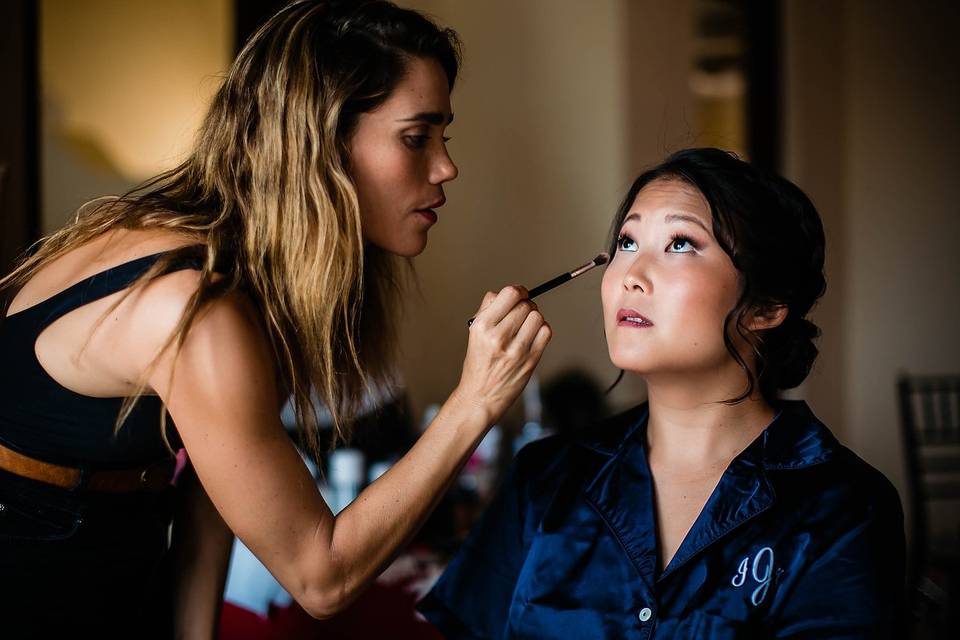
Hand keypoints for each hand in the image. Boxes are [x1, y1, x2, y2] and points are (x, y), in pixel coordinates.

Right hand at [453, 286, 551, 426]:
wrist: (481, 397)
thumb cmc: (478, 363)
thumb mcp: (474, 334)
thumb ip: (488, 310)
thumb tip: (506, 292)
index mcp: (481, 326)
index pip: (509, 294)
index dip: (518, 291)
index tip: (519, 295)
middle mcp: (498, 337)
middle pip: (525, 305)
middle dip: (526, 305)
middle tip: (521, 314)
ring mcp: (516, 350)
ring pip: (537, 316)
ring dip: (534, 318)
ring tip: (526, 326)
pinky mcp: (530, 360)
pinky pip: (546, 331)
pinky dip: (542, 329)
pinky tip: (532, 336)